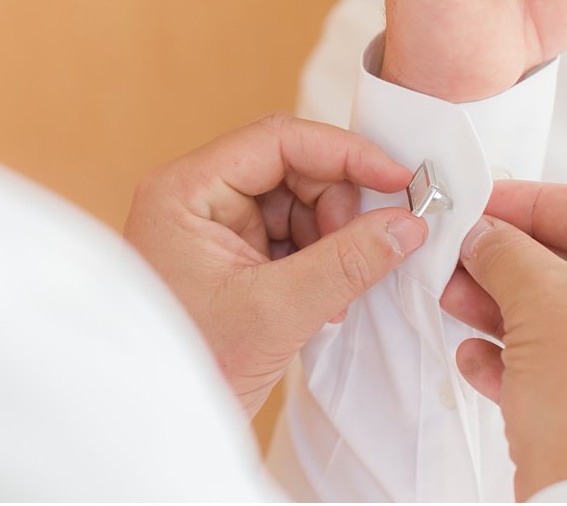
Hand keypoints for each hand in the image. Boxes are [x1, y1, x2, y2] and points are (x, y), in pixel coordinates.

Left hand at [124, 113, 427, 416]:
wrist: (159, 426)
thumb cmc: (193, 366)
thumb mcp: (276, 312)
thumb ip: (345, 263)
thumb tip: (407, 224)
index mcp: (187, 189)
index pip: (278, 140)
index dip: (344, 153)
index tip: (398, 178)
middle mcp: (198, 196)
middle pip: (294, 167)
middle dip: (337, 208)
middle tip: (365, 250)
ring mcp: (215, 226)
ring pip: (301, 202)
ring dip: (332, 240)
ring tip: (332, 294)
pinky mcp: (233, 255)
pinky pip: (294, 234)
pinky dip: (321, 261)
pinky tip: (323, 301)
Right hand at [442, 180, 566, 501]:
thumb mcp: (537, 298)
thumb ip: (505, 250)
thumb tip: (487, 234)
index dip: (536, 203)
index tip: (488, 201)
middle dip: (510, 262)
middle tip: (466, 251)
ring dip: (503, 306)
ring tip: (457, 299)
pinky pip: (566, 368)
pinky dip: (519, 358)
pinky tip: (479, 358)